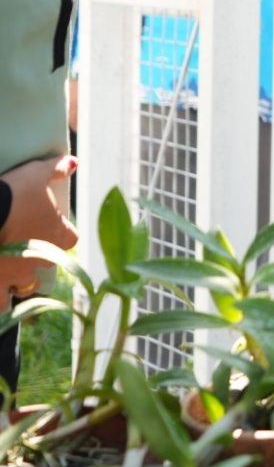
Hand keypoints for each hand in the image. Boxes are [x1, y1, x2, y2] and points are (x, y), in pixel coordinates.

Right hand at [0, 154, 78, 298]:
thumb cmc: (12, 195)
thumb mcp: (35, 174)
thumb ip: (56, 169)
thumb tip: (74, 162)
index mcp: (59, 236)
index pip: (71, 238)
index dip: (61, 231)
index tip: (49, 224)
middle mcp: (43, 261)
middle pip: (47, 262)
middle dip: (35, 255)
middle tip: (18, 243)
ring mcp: (19, 278)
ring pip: (25, 286)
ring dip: (17, 280)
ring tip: (5, 266)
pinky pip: (0, 304)